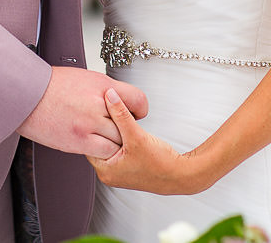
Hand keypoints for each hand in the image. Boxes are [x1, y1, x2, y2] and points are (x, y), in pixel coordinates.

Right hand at [17, 66, 148, 158]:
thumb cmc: (51, 84)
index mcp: (103, 85)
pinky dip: (104, 151)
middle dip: (126, 127)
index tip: (134, 113)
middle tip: (118, 127)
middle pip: (129, 124)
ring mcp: (90, 124)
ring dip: (116, 141)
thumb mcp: (85, 78)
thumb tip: (117, 99)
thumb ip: (104, 90)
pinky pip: (104, 152)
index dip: (138, 109)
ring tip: (105, 137)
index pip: (138, 100)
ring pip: (119, 141)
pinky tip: (96, 145)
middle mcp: (99, 104)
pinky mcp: (79, 141)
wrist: (27, 94)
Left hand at [87, 88, 206, 194]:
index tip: (98, 113)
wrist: (180, 175)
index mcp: (106, 171)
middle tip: (110, 115)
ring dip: (116, 135)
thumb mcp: (137, 135)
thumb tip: (110, 96)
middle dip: (106, 130)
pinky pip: (120, 151)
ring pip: (111, 147)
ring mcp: (120, 173)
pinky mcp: (129, 169)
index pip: (90, 144)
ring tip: (123, 125)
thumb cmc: (161, 164)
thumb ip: (121, 114)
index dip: (96, 127)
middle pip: (100, 145)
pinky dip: (123, 141)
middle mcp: (110, 174)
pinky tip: (130, 134)